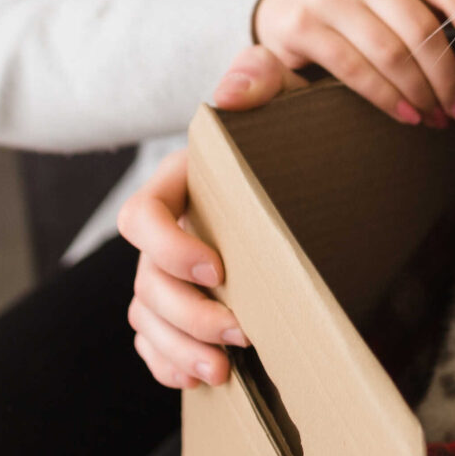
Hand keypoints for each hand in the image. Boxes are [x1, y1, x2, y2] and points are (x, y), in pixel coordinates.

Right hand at [118, 67, 274, 389]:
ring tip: (223, 369)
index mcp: (181, 181)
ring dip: (178, 348)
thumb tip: (231, 92)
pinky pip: (153, 341)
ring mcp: (171, 268)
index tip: (218, 268)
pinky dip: (168, 364)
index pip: (141, 216)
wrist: (313, 160)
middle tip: (242, 332)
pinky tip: (200, 377)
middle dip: (187, 314)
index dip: (168, 246)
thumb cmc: (294, 126)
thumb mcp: (284, 94)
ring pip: (146, 317)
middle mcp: (169, 227)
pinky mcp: (184, 301)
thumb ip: (259, 78)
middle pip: (145, 281)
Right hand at [252, 0, 454, 128]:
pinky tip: (406, 114)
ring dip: (420, 93)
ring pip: (391, 52)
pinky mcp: (302, 25)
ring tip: (436, 116)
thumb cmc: (357, 3)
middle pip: (422, 28)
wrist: (283, 0)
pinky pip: (355, 70)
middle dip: (448, 77)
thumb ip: (430, 7)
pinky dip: (387, 98)